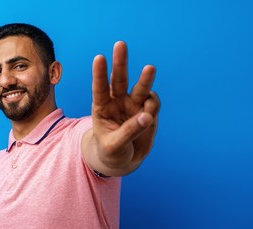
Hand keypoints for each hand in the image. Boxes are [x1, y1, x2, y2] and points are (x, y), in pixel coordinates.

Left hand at [90, 41, 159, 173]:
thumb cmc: (111, 152)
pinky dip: (153, 105)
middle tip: (120, 44)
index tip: (99, 58)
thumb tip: (146, 116)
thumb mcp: (114, 146)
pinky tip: (149, 116)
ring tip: (149, 69)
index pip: (99, 88)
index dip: (99, 74)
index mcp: (102, 107)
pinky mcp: (148, 111)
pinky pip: (153, 103)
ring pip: (140, 88)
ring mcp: (134, 105)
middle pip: (119, 79)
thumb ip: (129, 131)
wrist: (123, 160)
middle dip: (120, 62)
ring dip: (145, 78)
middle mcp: (118, 102)